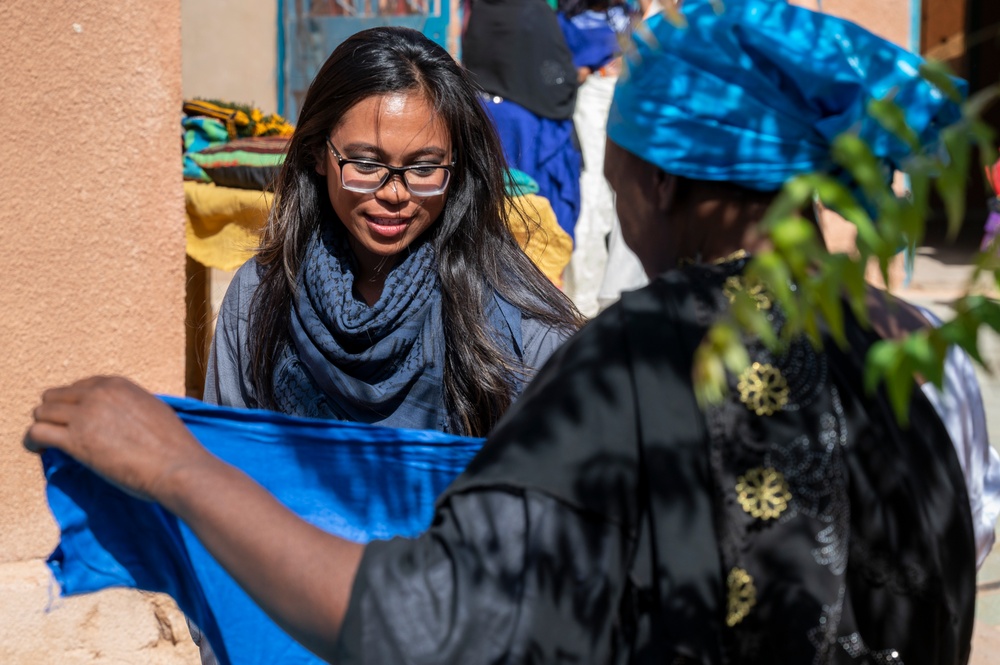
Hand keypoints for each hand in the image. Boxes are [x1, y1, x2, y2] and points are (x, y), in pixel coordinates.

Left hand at [25, 376, 210, 502]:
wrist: (177, 466)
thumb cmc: (173, 445)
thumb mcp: (153, 410)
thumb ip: (129, 406)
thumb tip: (118, 418)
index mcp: (118, 385)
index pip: (79, 386)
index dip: (75, 403)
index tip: (76, 418)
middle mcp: (98, 393)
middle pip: (54, 396)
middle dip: (54, 413)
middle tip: (60, 431)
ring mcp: (85, 415)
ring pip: (42, 412)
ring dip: (43, 426)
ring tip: (48, 442)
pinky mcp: (75, 441)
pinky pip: (37, 433)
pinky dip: (33, 442)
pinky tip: (40, 451)